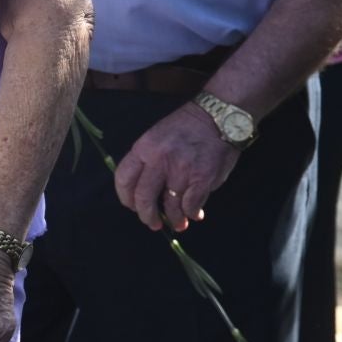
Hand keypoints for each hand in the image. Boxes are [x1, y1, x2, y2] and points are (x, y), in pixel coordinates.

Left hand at [112, 100, 238, 231]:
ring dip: (174, 219)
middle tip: (153, 224)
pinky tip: (195, 214)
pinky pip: (191, 206)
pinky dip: (192, 213)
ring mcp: (181, 171)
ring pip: (170, 206)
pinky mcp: (202, 179)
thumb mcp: (156, 137)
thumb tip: (144, 192)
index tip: (133, 207)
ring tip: (178, 223)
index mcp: (143, 149)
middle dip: (147, 216)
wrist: (217, 118)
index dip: (126, 198)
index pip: (123, 179)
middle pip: (143, 198)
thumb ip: (148, 162)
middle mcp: (159, 160)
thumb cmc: (185, 129)